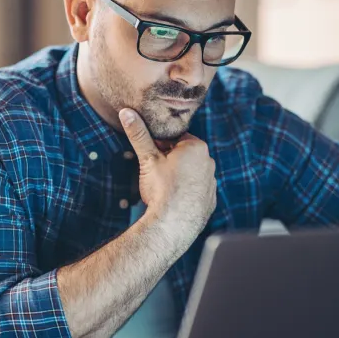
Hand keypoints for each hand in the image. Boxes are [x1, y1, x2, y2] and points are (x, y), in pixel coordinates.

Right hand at [119, 108, 216, 235]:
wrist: (173, 225)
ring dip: (179, 176)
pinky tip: (174, 199)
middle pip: (184, 155)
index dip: (160, 146)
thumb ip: (139, 134)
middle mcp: (209, 162)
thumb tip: (127, 112)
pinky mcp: (210, 200)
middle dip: (170, 160)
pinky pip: (197, 190)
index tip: (151, 156)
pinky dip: (186, 192)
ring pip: (191, 173)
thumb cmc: (162, 188)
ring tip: (164, 188)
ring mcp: (212, 182)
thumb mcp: (148, 158)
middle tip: (155, 173)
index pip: (176, 138)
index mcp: (196, 147)